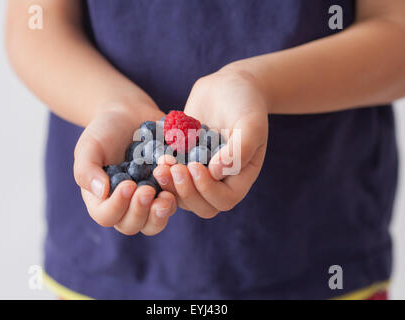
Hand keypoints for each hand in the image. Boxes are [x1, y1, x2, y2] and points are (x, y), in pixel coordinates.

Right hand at [73, 105, 176, 235]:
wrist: (129, 114)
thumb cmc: (104, 131)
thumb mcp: (88, 146)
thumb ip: (86, 170)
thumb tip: (101, 192)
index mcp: (102, 199)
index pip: (107, 216)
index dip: (117, 206)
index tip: (127, 184)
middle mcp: (125, 205)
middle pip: (132, 225)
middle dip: (140, 212)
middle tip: (147, 190)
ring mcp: (149, 200)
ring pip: (155, 223)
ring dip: (161, 213)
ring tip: (166, 196)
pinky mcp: (168, 189)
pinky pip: (177, 202)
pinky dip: (179, 194)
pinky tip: (179, 177)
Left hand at [153, 68, 267, 217]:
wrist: (227, 86)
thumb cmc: (245, 102)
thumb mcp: (250, 123)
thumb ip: (240, 149)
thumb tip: (217, 172)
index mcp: (240, 177)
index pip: (224, 199)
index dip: (207, 190)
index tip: (195, 166)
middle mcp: (219, 180)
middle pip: (200, 204)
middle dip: (184, 191)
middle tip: (173, 169)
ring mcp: (199, 172)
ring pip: (181, 194)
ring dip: (169, 184)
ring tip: (160, 164)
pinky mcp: (182, 161)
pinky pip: (169, 175)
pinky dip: (161, 170)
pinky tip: (153, 156)